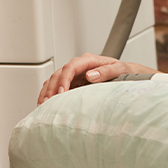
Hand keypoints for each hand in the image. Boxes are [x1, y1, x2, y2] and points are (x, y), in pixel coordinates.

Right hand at [37, 53, 151, 105]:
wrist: (126, 75)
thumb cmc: (123, 72)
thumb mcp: (119, 70)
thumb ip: (105, 71)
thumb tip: (90, 75)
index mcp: (88, 61)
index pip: (70, 67)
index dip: (63, 79)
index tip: (60, 92)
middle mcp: (78, 66)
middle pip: (58, 74)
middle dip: (50, 88)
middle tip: (46, 103)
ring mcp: (73, 74)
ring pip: (53, 80)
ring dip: (46, 92)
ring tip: (42, 106)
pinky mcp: (72, 83)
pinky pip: (56, 86)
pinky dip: (49, 94)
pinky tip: (45, 105)